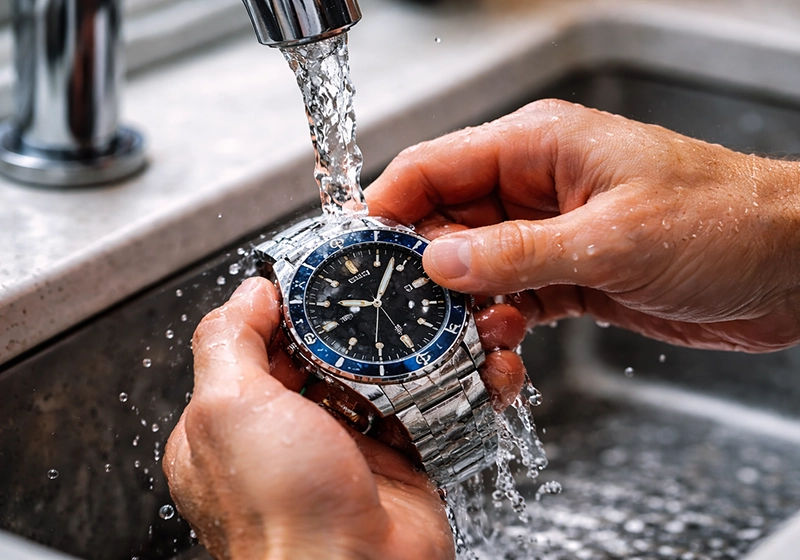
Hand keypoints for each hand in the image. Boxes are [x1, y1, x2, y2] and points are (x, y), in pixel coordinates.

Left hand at [164, 277, 526, 559]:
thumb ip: (228, 341)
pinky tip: (475, 363)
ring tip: (447, 319)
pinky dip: (458, 385)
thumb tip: (250, 292)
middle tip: (400, 288)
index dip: (295, 304)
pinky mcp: (404, 463)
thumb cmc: (281, 513)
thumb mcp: (227, 410)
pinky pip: (434, 410)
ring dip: (419, 348)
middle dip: (368, 322)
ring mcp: (352, 447)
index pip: (263, 341)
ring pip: (390, 377)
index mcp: (239, 420)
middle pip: (334, 353)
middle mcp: (294, 433)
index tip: (330, 274)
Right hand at [366, 99, 799, 351]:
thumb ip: (515, 252)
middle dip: (423, 271)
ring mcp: (548, 233)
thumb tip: (437, 264)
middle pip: (444, 222)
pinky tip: (503, 350)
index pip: (435, 165)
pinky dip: (498, 327)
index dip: (389, 204)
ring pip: (473, 269)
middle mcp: (535, 186)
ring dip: (462, 309)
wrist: (787, 267)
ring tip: (467, 342)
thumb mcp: (609, 239)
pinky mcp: (566, 275)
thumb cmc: (720, 222)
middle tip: (407, 316)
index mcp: (539, 146)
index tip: (358, 248)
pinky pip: (509, 299)